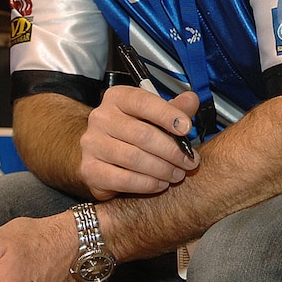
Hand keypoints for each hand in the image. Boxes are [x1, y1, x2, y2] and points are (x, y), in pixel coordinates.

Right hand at [79, 86, 200, 198]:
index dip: (168, 115)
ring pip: (134, 158)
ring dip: (162, 169)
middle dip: (172, 150)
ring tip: (177, 174)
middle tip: (190, 161)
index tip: (187, 128)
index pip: (143, 102)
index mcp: (118, 98)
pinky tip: (160, 184)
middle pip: (142, 134)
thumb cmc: (134, 133)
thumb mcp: (154, 116)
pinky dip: (147, 184)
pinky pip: (123, 179)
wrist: (103, 157)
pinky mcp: (90, 170)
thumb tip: (191, 100)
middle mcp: (101, 118)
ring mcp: (92, 144)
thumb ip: (174, 109)